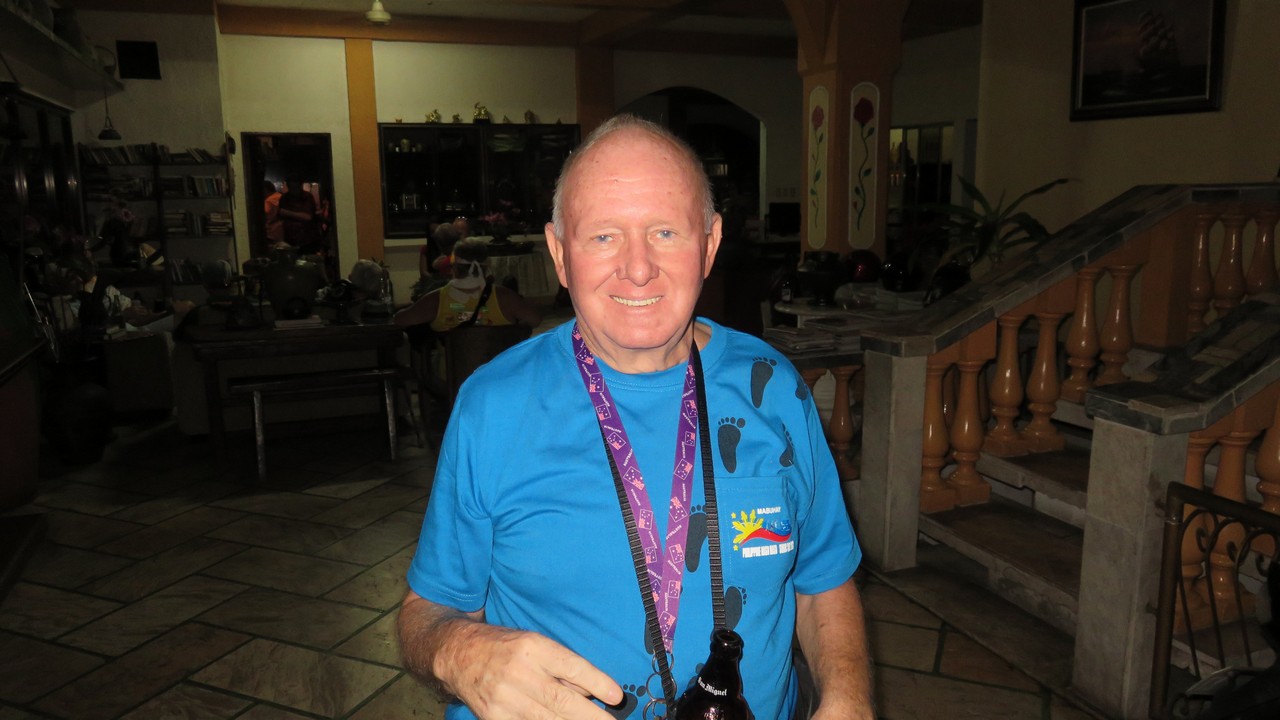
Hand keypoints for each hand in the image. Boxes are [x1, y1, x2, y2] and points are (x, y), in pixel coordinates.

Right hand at [438, 622, 622, 718]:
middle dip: (591, 715)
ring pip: (546, 719)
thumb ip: (561, 666)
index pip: (571, 666)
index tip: (615, 696)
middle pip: (562, 699)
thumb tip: (591, 693)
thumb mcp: (534, 642)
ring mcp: (504, 698)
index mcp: (533, 647)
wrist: (460, 655)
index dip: (596, 682)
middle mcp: (519, 672)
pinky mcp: (494, 717)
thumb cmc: (505, 647)